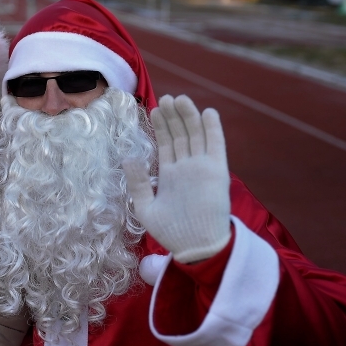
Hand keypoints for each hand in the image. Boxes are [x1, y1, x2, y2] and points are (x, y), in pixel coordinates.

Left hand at [122, 95, 230, 262]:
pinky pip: (216, 146)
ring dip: (189, 117)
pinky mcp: (217, 172)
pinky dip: (213, 129)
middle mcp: (187, 168)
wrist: (195, 247)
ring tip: (180, 99)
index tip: (155, 108)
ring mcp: (202, 168)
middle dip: (173, 116)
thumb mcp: (145, 207)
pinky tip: (207, 112)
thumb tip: (128, 157)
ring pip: (196, 136)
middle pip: (180, 135)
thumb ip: (138, 182)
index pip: (166, 144)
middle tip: (166, 97)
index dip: (162, 126)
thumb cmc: (171, 232)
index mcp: (170, 175)